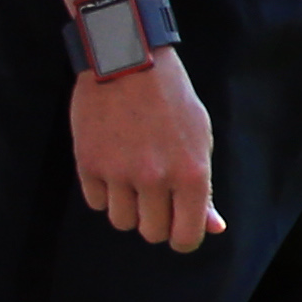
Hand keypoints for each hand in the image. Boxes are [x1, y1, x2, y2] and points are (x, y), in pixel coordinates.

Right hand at [73, 51, 221, 250]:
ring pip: (121, 221)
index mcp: (192, 174)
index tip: (179, 231)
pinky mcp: (88, 164)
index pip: (185, 236)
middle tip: (157, 199)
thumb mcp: (200, 141)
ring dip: (128, 208)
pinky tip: (113, 168)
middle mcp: (155, 178)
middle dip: (156, 222)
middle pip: (151, 232)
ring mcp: (119, 173)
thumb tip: (213, 227)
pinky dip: (104, 193)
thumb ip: (204, 190)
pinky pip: (96, 202)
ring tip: (134, 180)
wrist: (129, 62)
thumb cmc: (172, 101)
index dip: (183, 239)